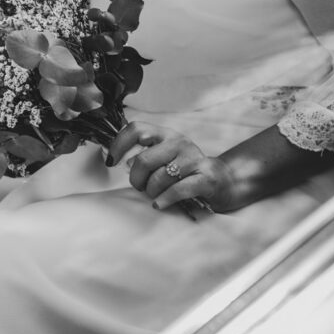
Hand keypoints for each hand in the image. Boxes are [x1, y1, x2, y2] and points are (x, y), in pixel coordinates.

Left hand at [106, 121, 235, 213]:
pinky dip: (164, 200)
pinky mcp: (205, 177)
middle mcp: (179, 142)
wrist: (221, 180)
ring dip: (152, 192)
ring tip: (156, 195)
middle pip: (143, 160)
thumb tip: (124, 162)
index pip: (136, 129)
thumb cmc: (184, 170)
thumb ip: (144, 155)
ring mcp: (193, 159)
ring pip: (158, 178)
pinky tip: (159, 204)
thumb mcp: (164, 156)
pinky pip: (177, 190)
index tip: (112, 161)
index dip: (119, 144)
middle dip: (136, 180)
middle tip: (140, 187)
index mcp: (165, 134)